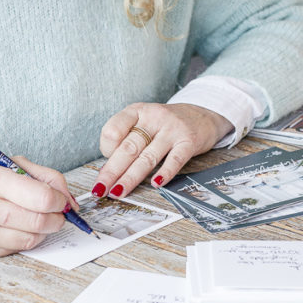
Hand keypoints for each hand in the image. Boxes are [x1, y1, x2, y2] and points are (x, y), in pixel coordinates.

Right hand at [0, 157, 73, 257]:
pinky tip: (14, 228)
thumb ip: (42, 176)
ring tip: (35, 220)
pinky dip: (22, 240)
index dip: (60, 201)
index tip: (60, 200)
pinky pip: (14, 250)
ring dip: (42, 232)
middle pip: (40, 222)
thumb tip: (69, 200)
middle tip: (55, 213)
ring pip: (30, 240)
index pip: (43, 198)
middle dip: (56, 219)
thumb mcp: (4, 165)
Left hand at [94, 102, 232, 197]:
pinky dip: (165, 172)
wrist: (202, 114)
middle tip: (100, 189)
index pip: (113, 129)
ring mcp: (172, 129)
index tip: (104, 165)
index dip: (106, 149)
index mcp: (136, 111)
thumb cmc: (165, 124)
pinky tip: (156, 183)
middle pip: (128, 147)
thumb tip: (110, 171)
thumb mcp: (143, 122)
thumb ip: (128, 140)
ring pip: (148, 157)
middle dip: (112, 171)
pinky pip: (175, 159)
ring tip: (119, 191)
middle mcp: (153, 118)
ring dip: (131, 177)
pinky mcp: (188, 141)